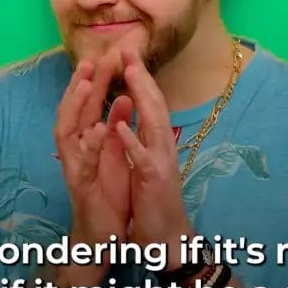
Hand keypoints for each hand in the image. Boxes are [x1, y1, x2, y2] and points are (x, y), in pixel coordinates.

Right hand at [54, 59, 132, 262]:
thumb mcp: (116, 156)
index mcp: (86, 142)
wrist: (105, 235)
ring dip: (77, 107)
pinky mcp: (80, 187)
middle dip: (80, 85)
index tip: (104, 56)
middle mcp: (75, 151)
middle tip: (91, 60)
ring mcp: (74, 168)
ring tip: (87, 84)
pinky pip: (82, 164)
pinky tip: (97, 130)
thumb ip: (116, 128)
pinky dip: (89, 146)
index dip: (93, 81)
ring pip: (67, 132)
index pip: (86, 106)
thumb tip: (122, 98)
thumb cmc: (110, 194)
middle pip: (72, 111)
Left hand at [111, 50, 194, 265]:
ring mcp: (161, 161)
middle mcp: (163, 146)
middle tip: (129, 49)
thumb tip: (130, 115)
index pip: (150, 103)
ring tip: (131, 72)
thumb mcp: (146, 163)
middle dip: (142, 75)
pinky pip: (142, 158)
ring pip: (154, 122)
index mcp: (157, 142)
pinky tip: (120, 126)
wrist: (167, 238)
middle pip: (155, 104)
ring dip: (142, 96)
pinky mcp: (155, 181)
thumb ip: (141, 138)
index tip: (127, 54)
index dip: (140, 77)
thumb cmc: (155, 200)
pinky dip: (132, 142)